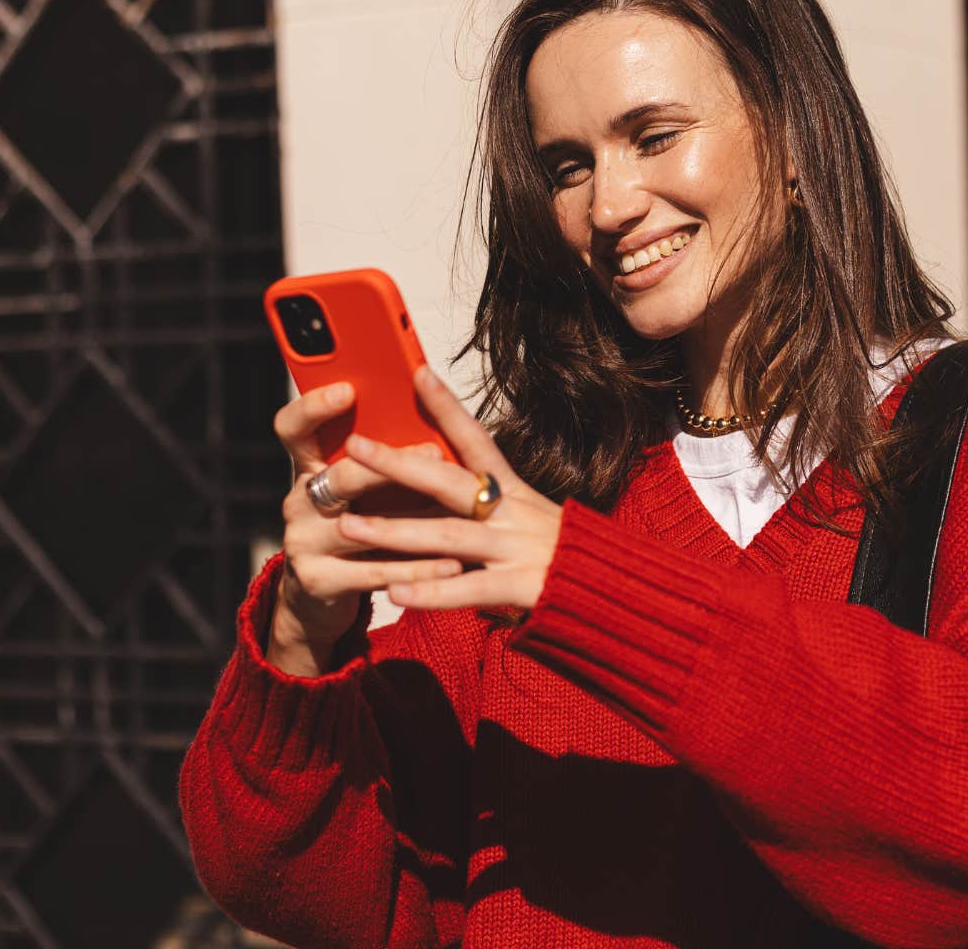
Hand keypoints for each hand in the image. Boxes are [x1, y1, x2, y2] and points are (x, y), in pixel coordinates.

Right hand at [269, 381, 464, 676]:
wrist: (324, 595)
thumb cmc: (362, 524)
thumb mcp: (367, 487)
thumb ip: (388, 456)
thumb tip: (439, 415)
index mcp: (309, 467)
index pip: (293, 427)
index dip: (313, 407)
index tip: (348, 389)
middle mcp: (298, 501)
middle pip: (338, 476)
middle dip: (387, 465)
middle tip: (434, 452)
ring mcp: (302, 543)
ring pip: (359, 527)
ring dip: (413, 521)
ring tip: (458, 514)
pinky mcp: (317, 582)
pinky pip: (373, 572)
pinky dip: (418, 569)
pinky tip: (454, 565)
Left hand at [332, 365, 563, 613]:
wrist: (618, 590)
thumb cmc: (567, 552)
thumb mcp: (531, 516)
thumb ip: (489, 502)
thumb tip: (440, 480)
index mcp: (514, 491)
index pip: (476, 439)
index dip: (446, 406)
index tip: (417, 372)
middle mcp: (513, 513)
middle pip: (449, 481)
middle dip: (398, 463)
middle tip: (355, 447)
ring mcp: (517, 549)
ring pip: (448, 536)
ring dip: (395, 530)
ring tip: (349, 524)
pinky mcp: (522, 587)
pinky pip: (469, 590)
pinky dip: (431, 591)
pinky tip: (394, 594)